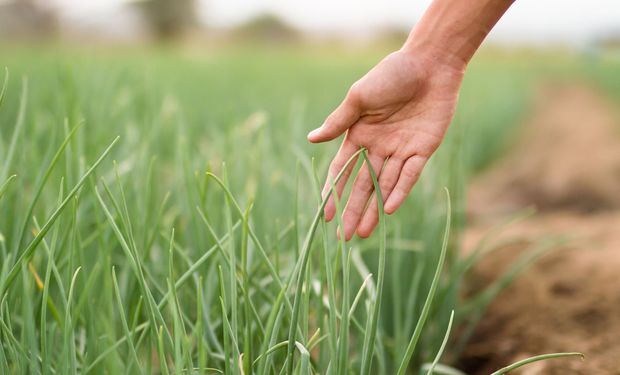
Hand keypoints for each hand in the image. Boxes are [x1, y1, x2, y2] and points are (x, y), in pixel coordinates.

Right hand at [308, 49, 463, 239]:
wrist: (430, 64)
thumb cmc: (391, 74)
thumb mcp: (359, 97)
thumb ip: (338, 121)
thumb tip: (311, 139)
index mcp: (358, 134)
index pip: (342, 170)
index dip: (333, 192)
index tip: (324, 215)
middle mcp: (377, 146)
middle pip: (362, 185)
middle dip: (351, 210)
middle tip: (342, 238)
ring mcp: (400, 150)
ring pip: (384, 186)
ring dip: (373, 209)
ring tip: (362, 233)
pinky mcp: (422, 150)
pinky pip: (409, 175)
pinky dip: (399, 192)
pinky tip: (389, 209)